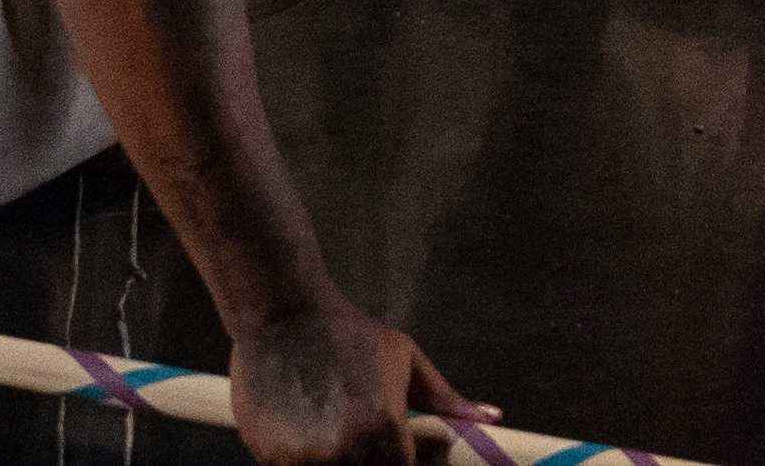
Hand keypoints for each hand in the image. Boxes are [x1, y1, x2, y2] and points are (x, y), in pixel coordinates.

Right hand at [219, 296, 481, 465]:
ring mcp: (304, 461)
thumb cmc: (350, 333)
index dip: (403, 464)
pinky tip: (305, 432)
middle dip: (368, 463)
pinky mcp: (270, 459)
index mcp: (385, 431)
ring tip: (331, 428)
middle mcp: (345, 452)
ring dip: (336, 463)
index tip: (399, 450)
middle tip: (361, 435)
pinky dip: (304, 462)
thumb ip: (448, 401)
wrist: (284, 313)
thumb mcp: (406, 360)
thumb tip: (494, 418)